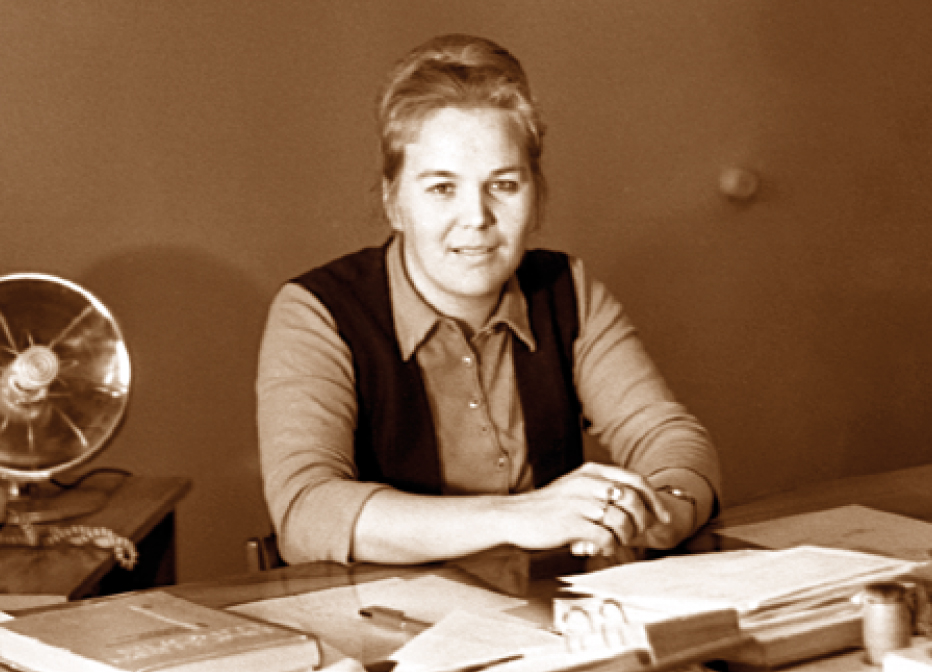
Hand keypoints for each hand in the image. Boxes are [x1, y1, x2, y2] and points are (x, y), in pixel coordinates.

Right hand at [500, 462, 669, 555]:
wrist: (512, 517)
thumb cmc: (547, 508)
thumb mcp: (575, 488)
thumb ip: (602, 491)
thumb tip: (639, 507)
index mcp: (591, 471)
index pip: (635, 479)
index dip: (654, 499)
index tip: (662, 517)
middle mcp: (587, 482)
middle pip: (633, 500)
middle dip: (641, 522)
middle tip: (634, 536)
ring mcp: (579, 502)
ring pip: (622, 520)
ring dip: (624, 537)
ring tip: (613, 542)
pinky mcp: (571, 523)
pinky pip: (606, 537)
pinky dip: (609, 547)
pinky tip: (599, 548)